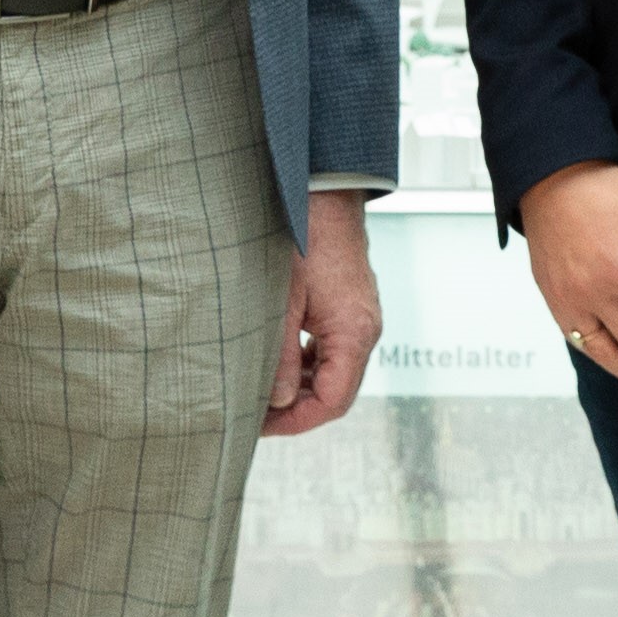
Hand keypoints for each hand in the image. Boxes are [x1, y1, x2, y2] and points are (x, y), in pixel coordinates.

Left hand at [265, 196, 384, 438]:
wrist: (324, 191)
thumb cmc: (304, 238)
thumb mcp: (282, 302)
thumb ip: (278, 357)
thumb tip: (274, 403)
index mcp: (354, 334)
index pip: (332, 402)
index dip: (296, 421)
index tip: (259, 425)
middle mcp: (365, 330)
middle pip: (335, 391)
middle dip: (295, 407)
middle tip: (252, 412)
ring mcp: (360, 317)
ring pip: (333, 371)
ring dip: (299, 385)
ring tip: (259, 389)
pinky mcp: (350, 305)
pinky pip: (332, 348)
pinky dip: (306, 362)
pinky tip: (277, 359)